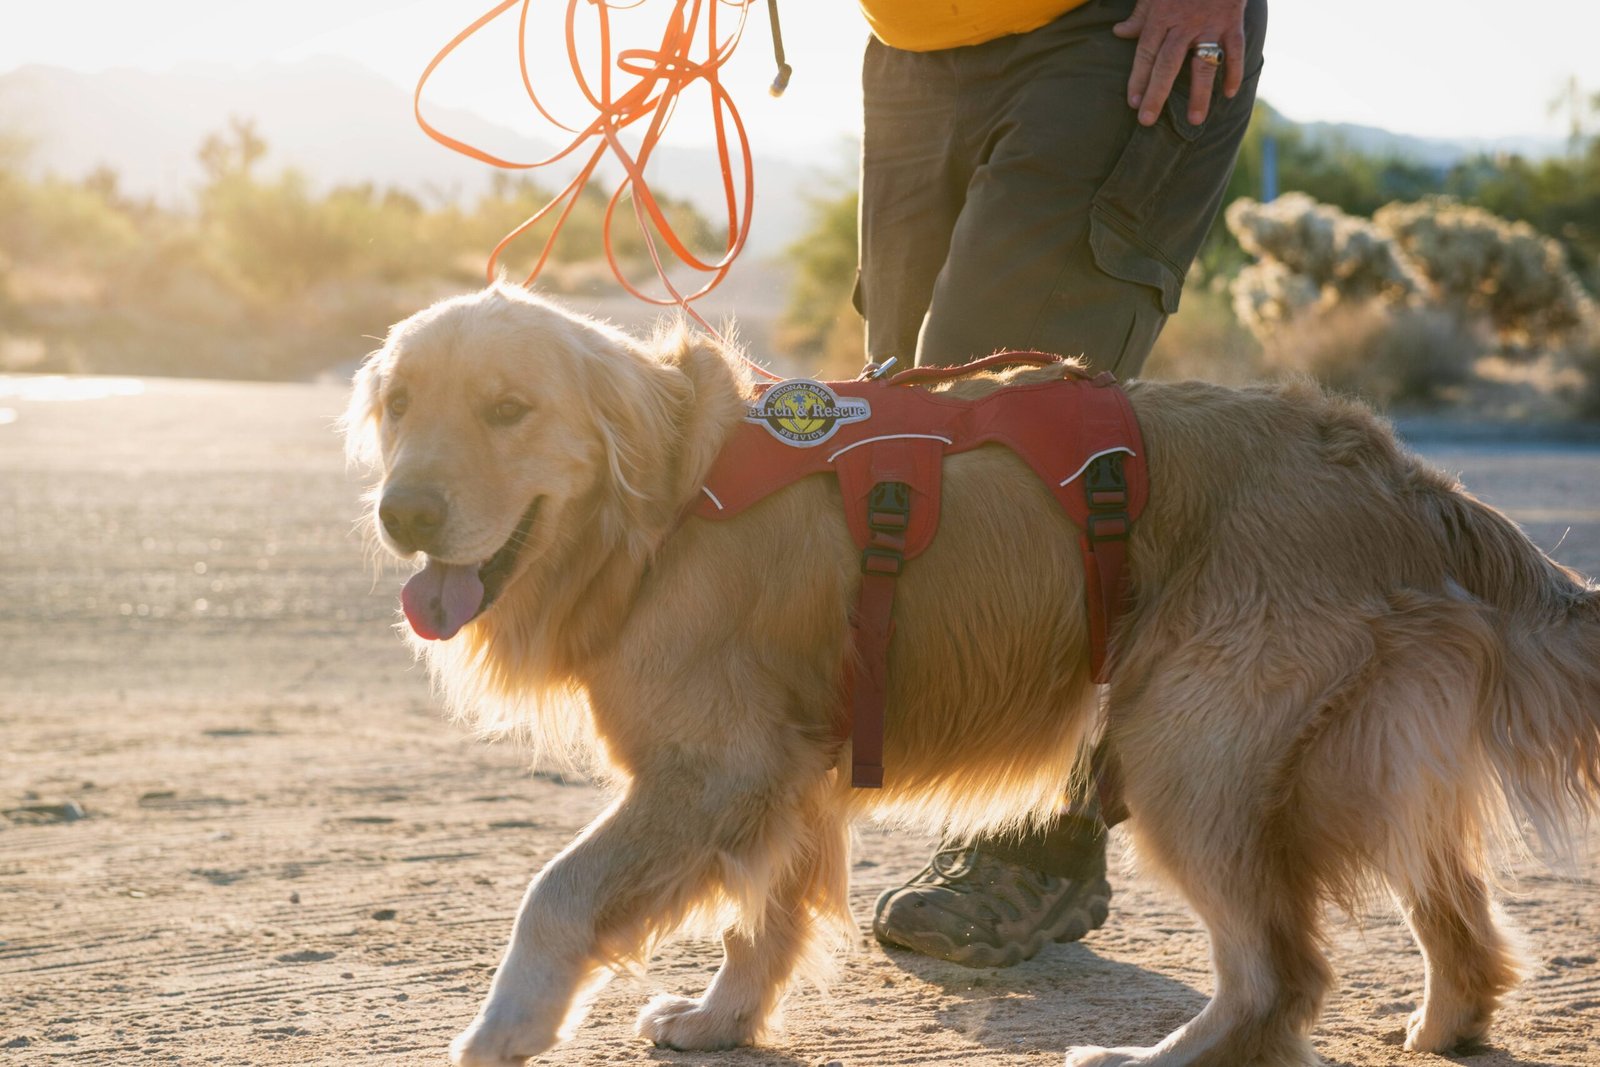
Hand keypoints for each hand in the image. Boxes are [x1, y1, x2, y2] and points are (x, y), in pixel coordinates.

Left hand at [1113, 0, 1246, 126]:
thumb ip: (1139, 15)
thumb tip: (1119, 32)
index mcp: (1161, 16)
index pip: (1146, 53)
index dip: (1137, 78)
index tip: (1133, 103)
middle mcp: (1184, 24)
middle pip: (1167, 64)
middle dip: (1157, 93)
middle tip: (1147, 120)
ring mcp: (1210, 25)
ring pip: (1203, 64)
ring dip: (1199, 94)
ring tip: (1196, 120)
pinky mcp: (1232, 23)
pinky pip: (1234, 51)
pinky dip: (1234, 71)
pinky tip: (1230, 93)